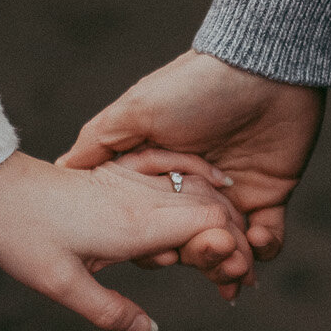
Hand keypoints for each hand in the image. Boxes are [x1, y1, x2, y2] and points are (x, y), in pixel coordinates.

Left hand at [0, 151, 249, 330]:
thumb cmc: (19, 234)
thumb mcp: (61, 284)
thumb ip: (110, 311)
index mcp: (135, 225)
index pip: (211, 226)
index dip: (234, 251)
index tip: (237, 282)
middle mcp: (142, 199)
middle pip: (214, 208)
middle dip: (237, 240)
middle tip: (240, 279)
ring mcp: (132, 184)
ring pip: (198, 191)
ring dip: (222, 218)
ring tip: (229, 255)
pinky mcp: (119, 178)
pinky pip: (175, 176)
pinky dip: (201, 186)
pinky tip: (211, 198)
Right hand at [59, 51, 326, 271]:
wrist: (266, 68)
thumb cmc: (196, 86)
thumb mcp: (137, 110)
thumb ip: (99, 142)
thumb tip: (61, 171)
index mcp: (156, 174)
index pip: (146, 228)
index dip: (151, 248)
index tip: (163, 252)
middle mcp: (190, 189)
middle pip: (186, 244)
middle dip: (198, 257)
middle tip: (213, 252)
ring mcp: (230, 194)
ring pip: (224, 247)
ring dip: (229, 262)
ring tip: (237, 260)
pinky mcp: (269, 194)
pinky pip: (267, 236)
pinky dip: (264, 246)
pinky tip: (257, 239)